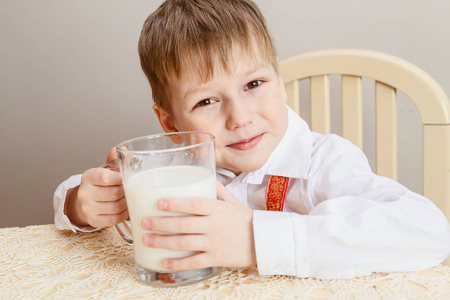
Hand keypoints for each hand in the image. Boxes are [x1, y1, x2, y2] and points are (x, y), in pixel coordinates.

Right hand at [64, 148, 127, 227]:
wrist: (84, 202)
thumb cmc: (99, 184)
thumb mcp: (104, 170)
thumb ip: (114, 161)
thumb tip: (124, 149)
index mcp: (88, 176)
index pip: (106, 177)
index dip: (120, 179)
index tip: (126, 178)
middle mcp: (85, 192)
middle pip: (114, 193)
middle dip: (127, 192)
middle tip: (132, 190)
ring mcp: (87, 208)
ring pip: (116, 207)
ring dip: (127, 203)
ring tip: (130, 199)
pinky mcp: (93, 220)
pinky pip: (114, 219)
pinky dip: (124, 214)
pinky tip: (126, 208)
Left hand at [141, 180, 256, 270]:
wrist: (263, 241)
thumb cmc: (245, 219)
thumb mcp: (232, 201)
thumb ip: (217, 189)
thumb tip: (204, 174)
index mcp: (218, 209)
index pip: (194, 204)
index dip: (175, 203)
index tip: (158, 202)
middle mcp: (215, 225)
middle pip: (184, 224)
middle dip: (161, 224)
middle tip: (143, 222)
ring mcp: (215, 243)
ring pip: (185, 243)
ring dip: (163, 242)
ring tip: (147, 240)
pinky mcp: (217, 259)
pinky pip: (194, 262)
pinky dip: (178, 264)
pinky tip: (164, 262)